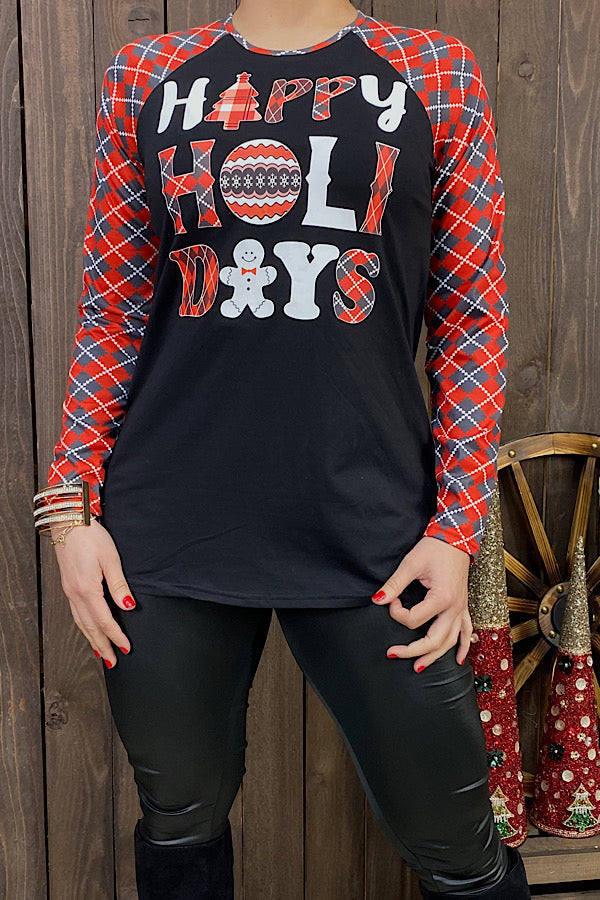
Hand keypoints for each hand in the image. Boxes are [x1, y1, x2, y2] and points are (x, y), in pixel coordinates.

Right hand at [51, 517, 135, 666]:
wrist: (68, 521)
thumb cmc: (90, 536)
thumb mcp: (111, 559)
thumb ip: (119, 585)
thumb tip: (128, 606)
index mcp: (87, 589)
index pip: (105, 620)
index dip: (116, 636)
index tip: (126, 647)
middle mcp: (75, 594)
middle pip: (90, 627)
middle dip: (103, 646)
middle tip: (113, 661)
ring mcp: (69, 591)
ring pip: (81, 623)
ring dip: (92, 640)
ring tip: (102, 653)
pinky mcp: (68, 586)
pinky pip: (76, 614)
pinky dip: (84, 627)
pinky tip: (89, 630)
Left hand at [371, 535, 471, 671]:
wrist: (456, 538)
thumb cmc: (435, 548)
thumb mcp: (411, 563)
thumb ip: (394, 584)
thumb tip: (378, 600)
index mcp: (442, 598)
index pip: (415, 619)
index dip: (397, 613)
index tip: (391, 600)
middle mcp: (455, 608)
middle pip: (434, 640)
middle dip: (413, 651)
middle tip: (392, 653)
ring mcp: (461, 608)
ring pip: (451, 641)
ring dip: (436, 656)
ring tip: (419, 668)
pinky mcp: (463, 606)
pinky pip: (466, 631)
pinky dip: (463, 646)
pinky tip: (458, 659)